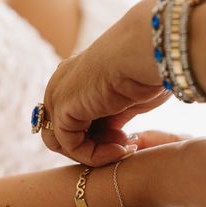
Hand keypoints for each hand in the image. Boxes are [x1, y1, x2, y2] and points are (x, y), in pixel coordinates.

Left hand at [42, 0, 166, 166]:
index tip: (128, 138)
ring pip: (62, 143)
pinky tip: (120, 149)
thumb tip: (113, 135)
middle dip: (94, 146)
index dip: (100, 138)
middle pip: (63, 133)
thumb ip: (113, 116)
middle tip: (124, 146)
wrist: (145, 51)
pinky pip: (70, 145)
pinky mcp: (61, 108)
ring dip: (93, 154)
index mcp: (76, 78)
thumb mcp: (127, 98)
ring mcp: (57, 95)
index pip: (75, 119)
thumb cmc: (147, 69)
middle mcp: (61, 84)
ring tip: (122, 150)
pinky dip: (95, 155)